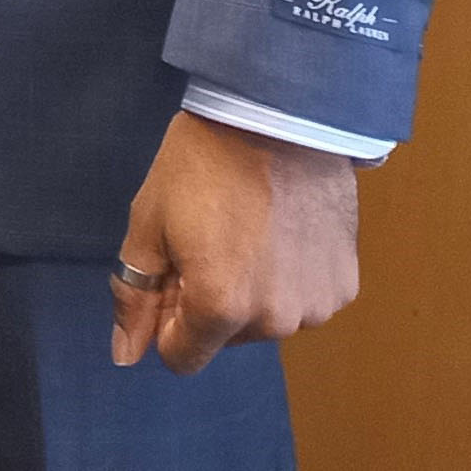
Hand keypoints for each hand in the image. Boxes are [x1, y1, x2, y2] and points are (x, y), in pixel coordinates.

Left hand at [108, 110, 360, 371]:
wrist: (277, 113)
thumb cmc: (202, 163)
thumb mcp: (150, 222)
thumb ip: (134, 296)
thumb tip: (125, 356)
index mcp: (220, 307)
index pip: (182, 357)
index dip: (166, 318)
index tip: (172, 272)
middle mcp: (274, 320)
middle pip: (223, 336)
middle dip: (208, 300)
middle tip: (209, 238)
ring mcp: (316, 305)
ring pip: (265, 320)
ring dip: (251, 291)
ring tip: (248, 228)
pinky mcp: (345, 284)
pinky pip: (304, 299)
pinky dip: (290, 277)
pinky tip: (283, 230)